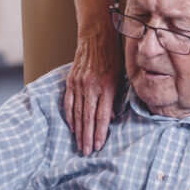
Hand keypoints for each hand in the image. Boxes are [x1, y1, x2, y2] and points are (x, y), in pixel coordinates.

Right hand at [65, 29, 122, 154]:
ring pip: (77, 113)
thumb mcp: (121, 76)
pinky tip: (72, 127)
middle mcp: (92, 87)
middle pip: (88, 118)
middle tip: (86, 152)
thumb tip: (110, 118)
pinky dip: (69, 116)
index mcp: (107, 87)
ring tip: (79, 144)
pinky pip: (68, 102)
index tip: (98, 146)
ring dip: (79, 131)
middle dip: (88, 137)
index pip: (102, 116)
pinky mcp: (71, 81)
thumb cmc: (112, 57)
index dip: (100, 133)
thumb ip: (116, 98)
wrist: (96, 37)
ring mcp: (79, 84)